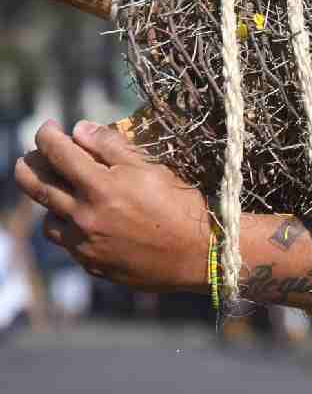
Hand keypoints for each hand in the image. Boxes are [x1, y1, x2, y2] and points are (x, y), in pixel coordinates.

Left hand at [12, 120, 208, 293]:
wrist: (201, 255)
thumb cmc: (182, 206)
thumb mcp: (153, 168)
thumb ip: (112, 147)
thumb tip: (79, 129)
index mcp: (101, 187)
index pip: (56, 152)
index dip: (47, 135)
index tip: (49, 128)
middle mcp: (85, 216)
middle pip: (35, 185)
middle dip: (28, 165)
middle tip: (33, 157)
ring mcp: (85, 244)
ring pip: (48, 217)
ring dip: (50, 200)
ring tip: (64, 192)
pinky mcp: (92, 265)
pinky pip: (67, 243)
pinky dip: (69, 227)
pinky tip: (85, 221)